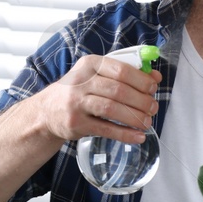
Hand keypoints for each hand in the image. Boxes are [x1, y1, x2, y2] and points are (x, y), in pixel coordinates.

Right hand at [34, 53, 159, 145]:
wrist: (48, 111)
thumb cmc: (79, 91)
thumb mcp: (96, 76)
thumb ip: (125, 74)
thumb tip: (155, 77)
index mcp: (90, 64)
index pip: (121, 70)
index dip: (141, 80)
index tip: (153, 88)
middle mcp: (81, 82)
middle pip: (118, 91)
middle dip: (141, 101)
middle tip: (153, 108)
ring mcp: (76, 103)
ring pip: (112, 109)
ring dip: (134, 117)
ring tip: (147, 122)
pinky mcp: (76, 123)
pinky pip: (105, 129)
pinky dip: (125, 134)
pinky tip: (138, 137)